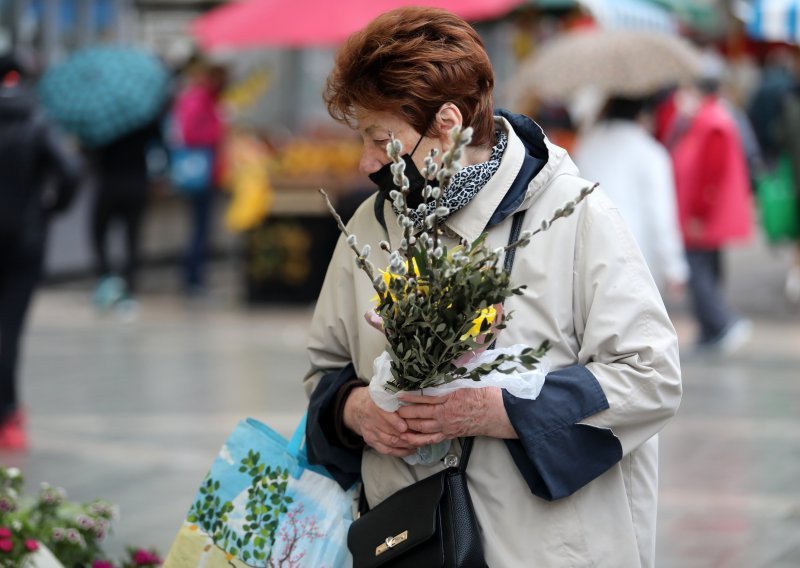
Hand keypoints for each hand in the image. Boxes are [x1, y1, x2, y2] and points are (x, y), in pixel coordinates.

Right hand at [343, 387, 414, 456]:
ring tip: (419, 443)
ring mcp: (369, 431)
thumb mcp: (383, 392)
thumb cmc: (377, 399)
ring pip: (389, 441)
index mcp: (373, 404)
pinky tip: (411, 450)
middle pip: (388, 431)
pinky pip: (386, 450)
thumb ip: (396, 395)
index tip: (404, 427)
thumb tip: (416, 399)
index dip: (394, 421)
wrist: (358, 407)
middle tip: (420, 436)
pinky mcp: (370, 441)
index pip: (383, 414)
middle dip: (405, 435)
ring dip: (405, 444)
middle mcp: (369, 418)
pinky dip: (400, 451)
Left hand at [396, 387, 516, 446]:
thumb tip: (442, 363)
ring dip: (408, 425)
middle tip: (391, 409)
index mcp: (450, 397)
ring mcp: (447, 426)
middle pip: (420, 414)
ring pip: (423, 427)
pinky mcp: (450, 434)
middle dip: (404, 412)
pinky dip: (418, 440)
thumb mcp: (468, 380)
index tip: (398, 394)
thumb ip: (452, 375)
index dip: (410, 396)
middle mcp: (446, 413)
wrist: (498, 413)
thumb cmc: (485, 394)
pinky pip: (431, 439)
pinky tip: (409, 439)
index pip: (425, 397)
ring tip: (396, 422)